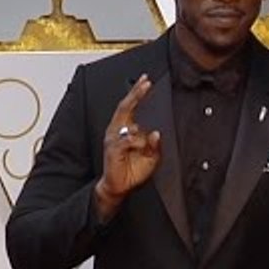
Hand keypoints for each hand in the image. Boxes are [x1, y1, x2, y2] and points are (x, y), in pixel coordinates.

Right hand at [94, 73, 160, 220]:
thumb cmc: (133, 170)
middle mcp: (117, 130)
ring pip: (124, 120)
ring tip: (144, 118)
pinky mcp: (112, 150)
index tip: (146, 81)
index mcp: (125, 129)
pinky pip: (125, 140)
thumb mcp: (151, 157)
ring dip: (136, 116)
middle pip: (125, 106)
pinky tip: (140, 145)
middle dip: (135, 93)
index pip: (130, 106)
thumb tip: (156, 133)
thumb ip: (155, 145)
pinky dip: (135, 141)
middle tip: (145, 83)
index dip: (137, 93)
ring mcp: (113, 139)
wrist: (119, 187)